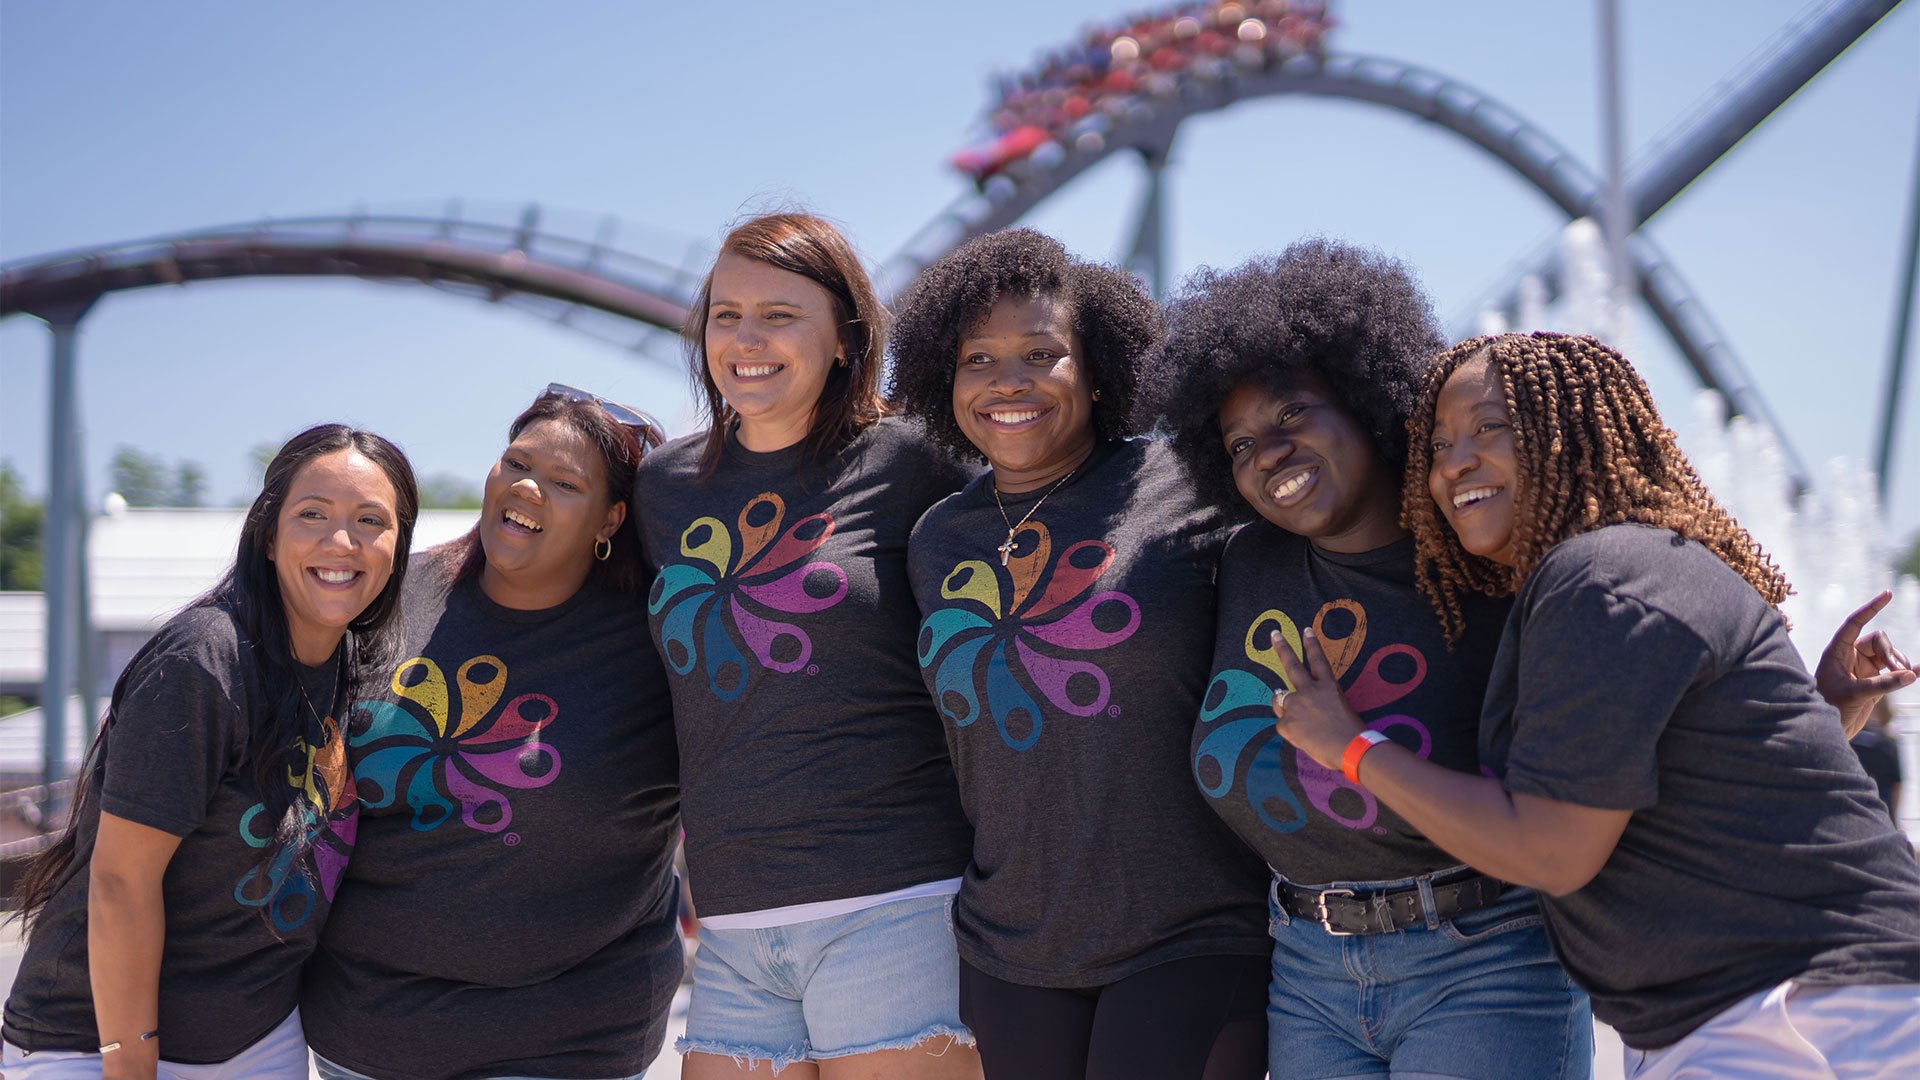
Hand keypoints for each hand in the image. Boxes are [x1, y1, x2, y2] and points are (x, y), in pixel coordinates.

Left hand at [1269, 627, 1366, 770]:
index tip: (1306, 630)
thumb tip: (1304, 710)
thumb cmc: (1352, 734)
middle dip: (1283, 647)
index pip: (1318, 660)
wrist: (1350, 749)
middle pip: (1292, 665)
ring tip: (1299, 721)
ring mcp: (1296, 705)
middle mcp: (1310, 691)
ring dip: (1284, 707)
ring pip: (1279, 700)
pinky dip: (1290, 731)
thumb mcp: (1340, 710)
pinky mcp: (1286, 722)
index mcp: (1328, 686)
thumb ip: (1320, 704)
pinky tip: (1304, 738)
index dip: (1312, 644)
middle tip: (1275, 634)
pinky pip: (1283, 725)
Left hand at [1816, 590, 1914, 737]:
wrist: (1828, 731)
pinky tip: (1919, 671)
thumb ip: (1882, 684)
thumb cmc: (1830, 708)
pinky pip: (1896, 671)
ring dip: (1900, 665)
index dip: (1870, 608)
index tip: (1887, 593)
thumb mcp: (1855, 694)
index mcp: (1837, 652)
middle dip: (1892, 653)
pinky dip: (1908, 671)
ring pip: (1889, 655)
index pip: (1854, 623)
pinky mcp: (1875, 682)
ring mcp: (1864, 669)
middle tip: (1898, 671)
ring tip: (1903, 679)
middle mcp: (1850, 657)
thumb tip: (1911, 674)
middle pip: (1879, 641)